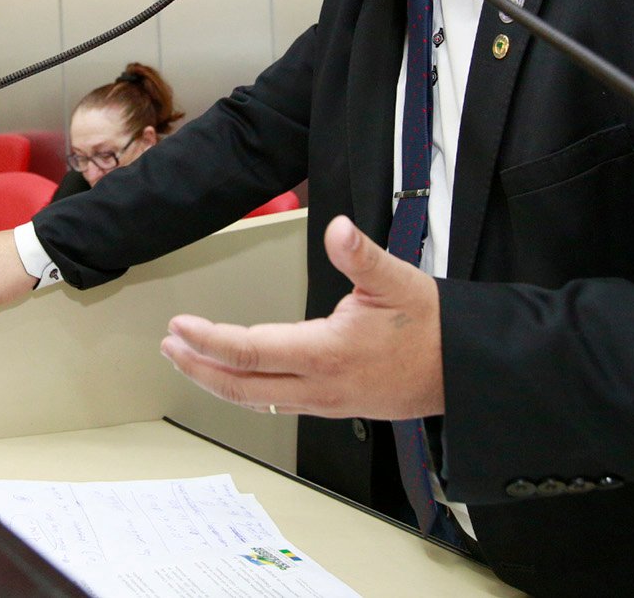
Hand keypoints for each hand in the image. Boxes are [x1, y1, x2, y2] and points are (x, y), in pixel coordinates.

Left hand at [160, 215, 444, 419]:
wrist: (464, 373)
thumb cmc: (432, 327)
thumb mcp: (398, 280)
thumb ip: (361, 255)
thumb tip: (337, 228)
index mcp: (326, 353)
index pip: (250, 351)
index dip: (208, 340)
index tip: (181, 325)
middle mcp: (318, 386)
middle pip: (240, 385)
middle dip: (198, 366)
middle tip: (169, 345)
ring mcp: (323, 401)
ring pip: (255, 399)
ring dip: (215, 380)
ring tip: (187, 359)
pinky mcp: (331, 405)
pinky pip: (274, 402)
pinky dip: (244, 388)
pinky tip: (234, 374)